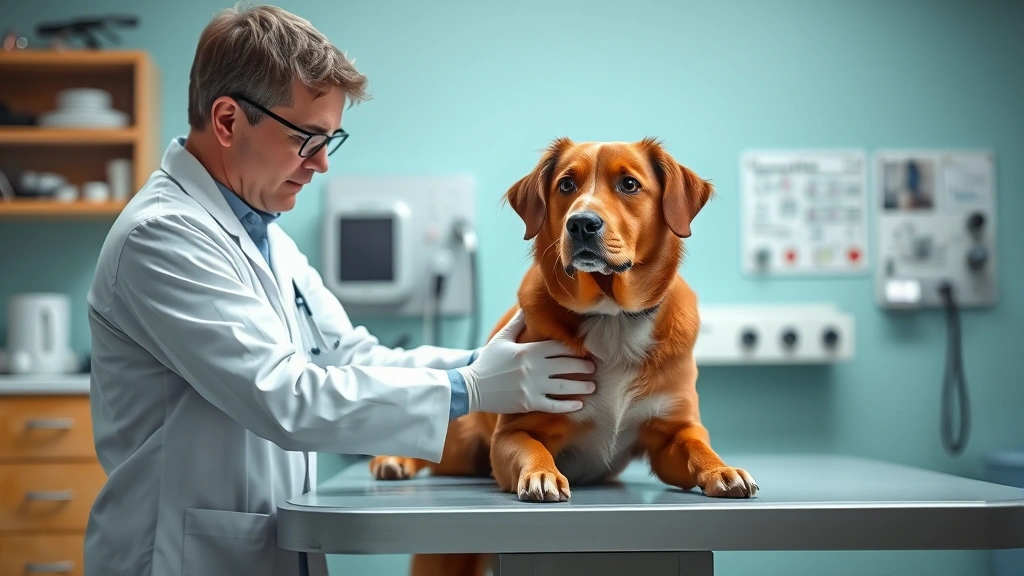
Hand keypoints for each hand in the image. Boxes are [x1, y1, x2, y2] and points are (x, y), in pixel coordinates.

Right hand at [457, 310, 594, 413]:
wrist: (472, 387)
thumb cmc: (487, 362)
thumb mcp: (501, 339)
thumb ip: (517, 324)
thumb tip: (526, 307)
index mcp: (528, 350)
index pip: (558, 347)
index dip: (574, 349)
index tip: (586, 351)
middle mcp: (533, 368)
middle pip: (566, 365)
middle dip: (583, 367)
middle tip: (594, 369)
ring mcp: (532, 387)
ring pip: (564, 386)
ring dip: (581, 386)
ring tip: (592, 386)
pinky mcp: (528, 403)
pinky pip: (553, 405)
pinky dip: (568, 405)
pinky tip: (579, 404)